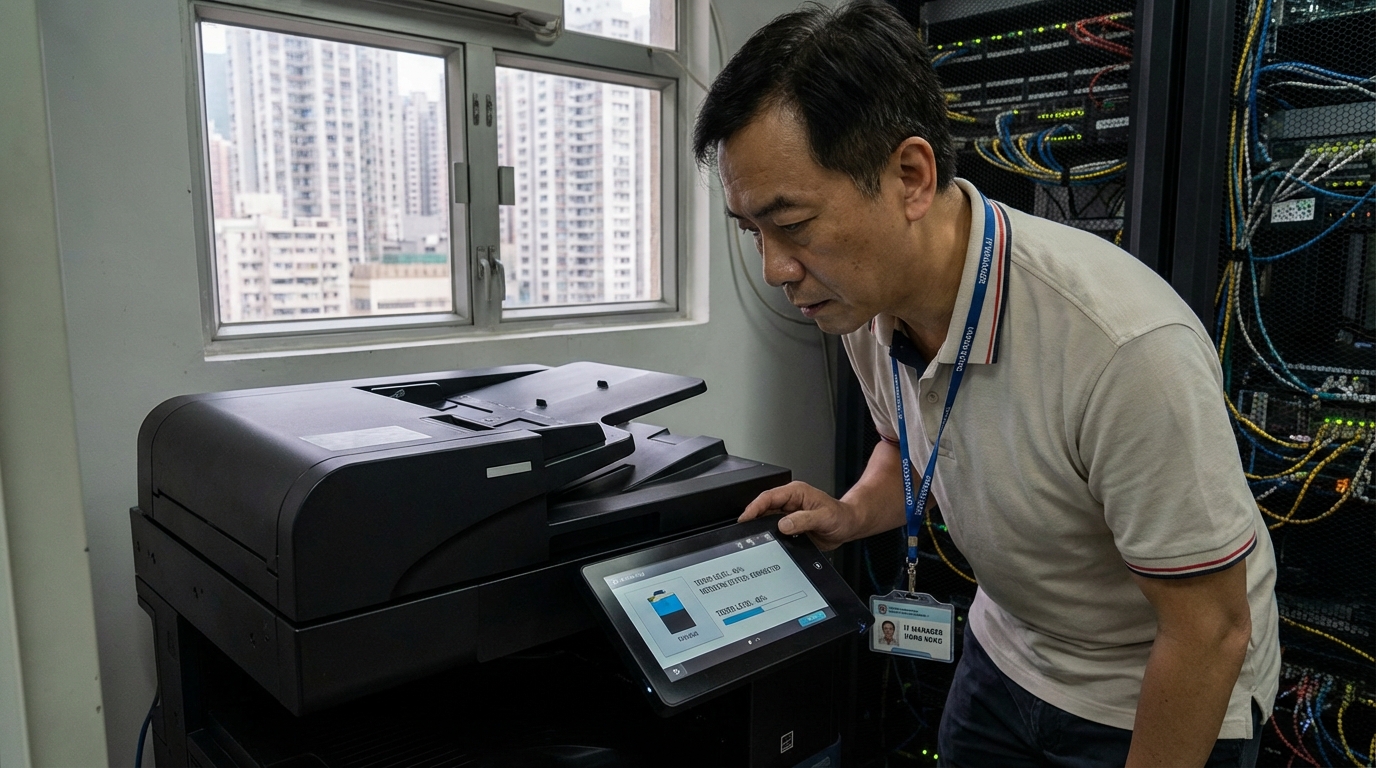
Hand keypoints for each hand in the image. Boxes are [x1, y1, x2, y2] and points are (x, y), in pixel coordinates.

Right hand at [738, 481, 861, 550]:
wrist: (849, 526)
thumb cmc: (841, 516)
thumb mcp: (824, 517)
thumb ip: (804, 520)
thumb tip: (784, 524)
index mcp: (796, 492)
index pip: (768, 497)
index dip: (754, 507)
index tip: (746, 518)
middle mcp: (790, 502)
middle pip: (764, 508)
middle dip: (752, 519)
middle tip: (743, 532)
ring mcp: (788, 515)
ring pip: (766, 520)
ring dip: (759, 529)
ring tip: (751, 539)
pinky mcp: (790, 526)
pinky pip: (774, 530)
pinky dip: (768, 536)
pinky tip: (765, 543)